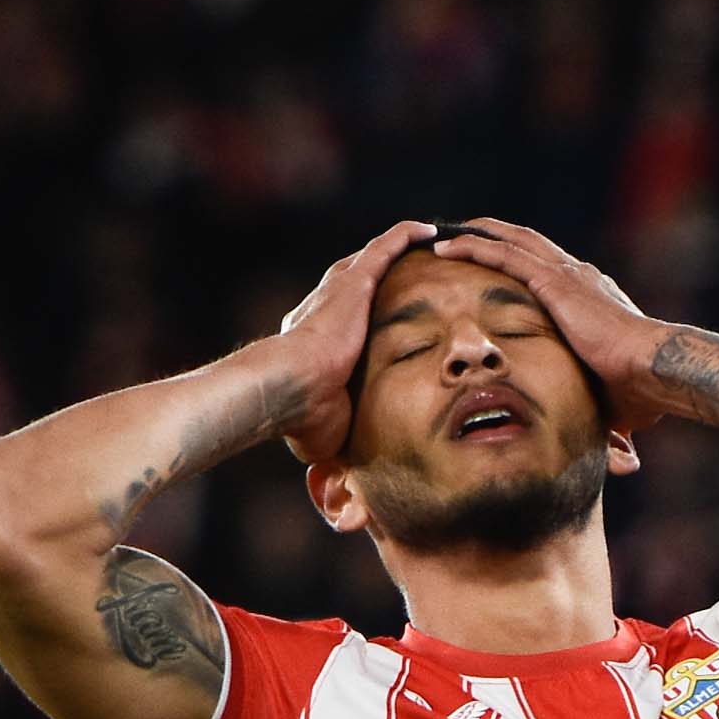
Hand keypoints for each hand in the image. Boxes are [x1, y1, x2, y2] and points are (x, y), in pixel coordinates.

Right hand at [249, 219, 442, 465]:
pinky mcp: (354, 281)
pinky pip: (385, 248)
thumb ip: (337, 441)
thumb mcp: (326, 430)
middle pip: (360, 282)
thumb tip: (341, 488)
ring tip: (429, 243)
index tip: (382, 317)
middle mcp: (324, 306)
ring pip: (374, 259)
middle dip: (383, 275)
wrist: (288, 388)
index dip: (363, 315)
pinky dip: (406, 237)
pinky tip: (430, 230)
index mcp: (316, 339)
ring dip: (398, 250)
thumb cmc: (301, 416)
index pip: (344, 320)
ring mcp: (338, 291)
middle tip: (412, 272)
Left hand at [426, 219, 680, 430]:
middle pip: (527, 244)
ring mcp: (565, 275)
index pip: (548, 272)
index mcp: (590, 297)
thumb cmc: (639, 388)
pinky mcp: (554, 282)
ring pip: (511, 241)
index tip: (498, 266)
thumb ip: (596, 403)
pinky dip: (473, 246)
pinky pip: (503, 255)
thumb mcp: (607, 393)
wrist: (653, 367)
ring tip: (443, 232)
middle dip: (494, 236)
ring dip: (476, 234)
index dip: (522, 264)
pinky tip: (445, 244)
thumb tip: (612, 448)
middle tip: (460, 235)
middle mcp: (577, 277)